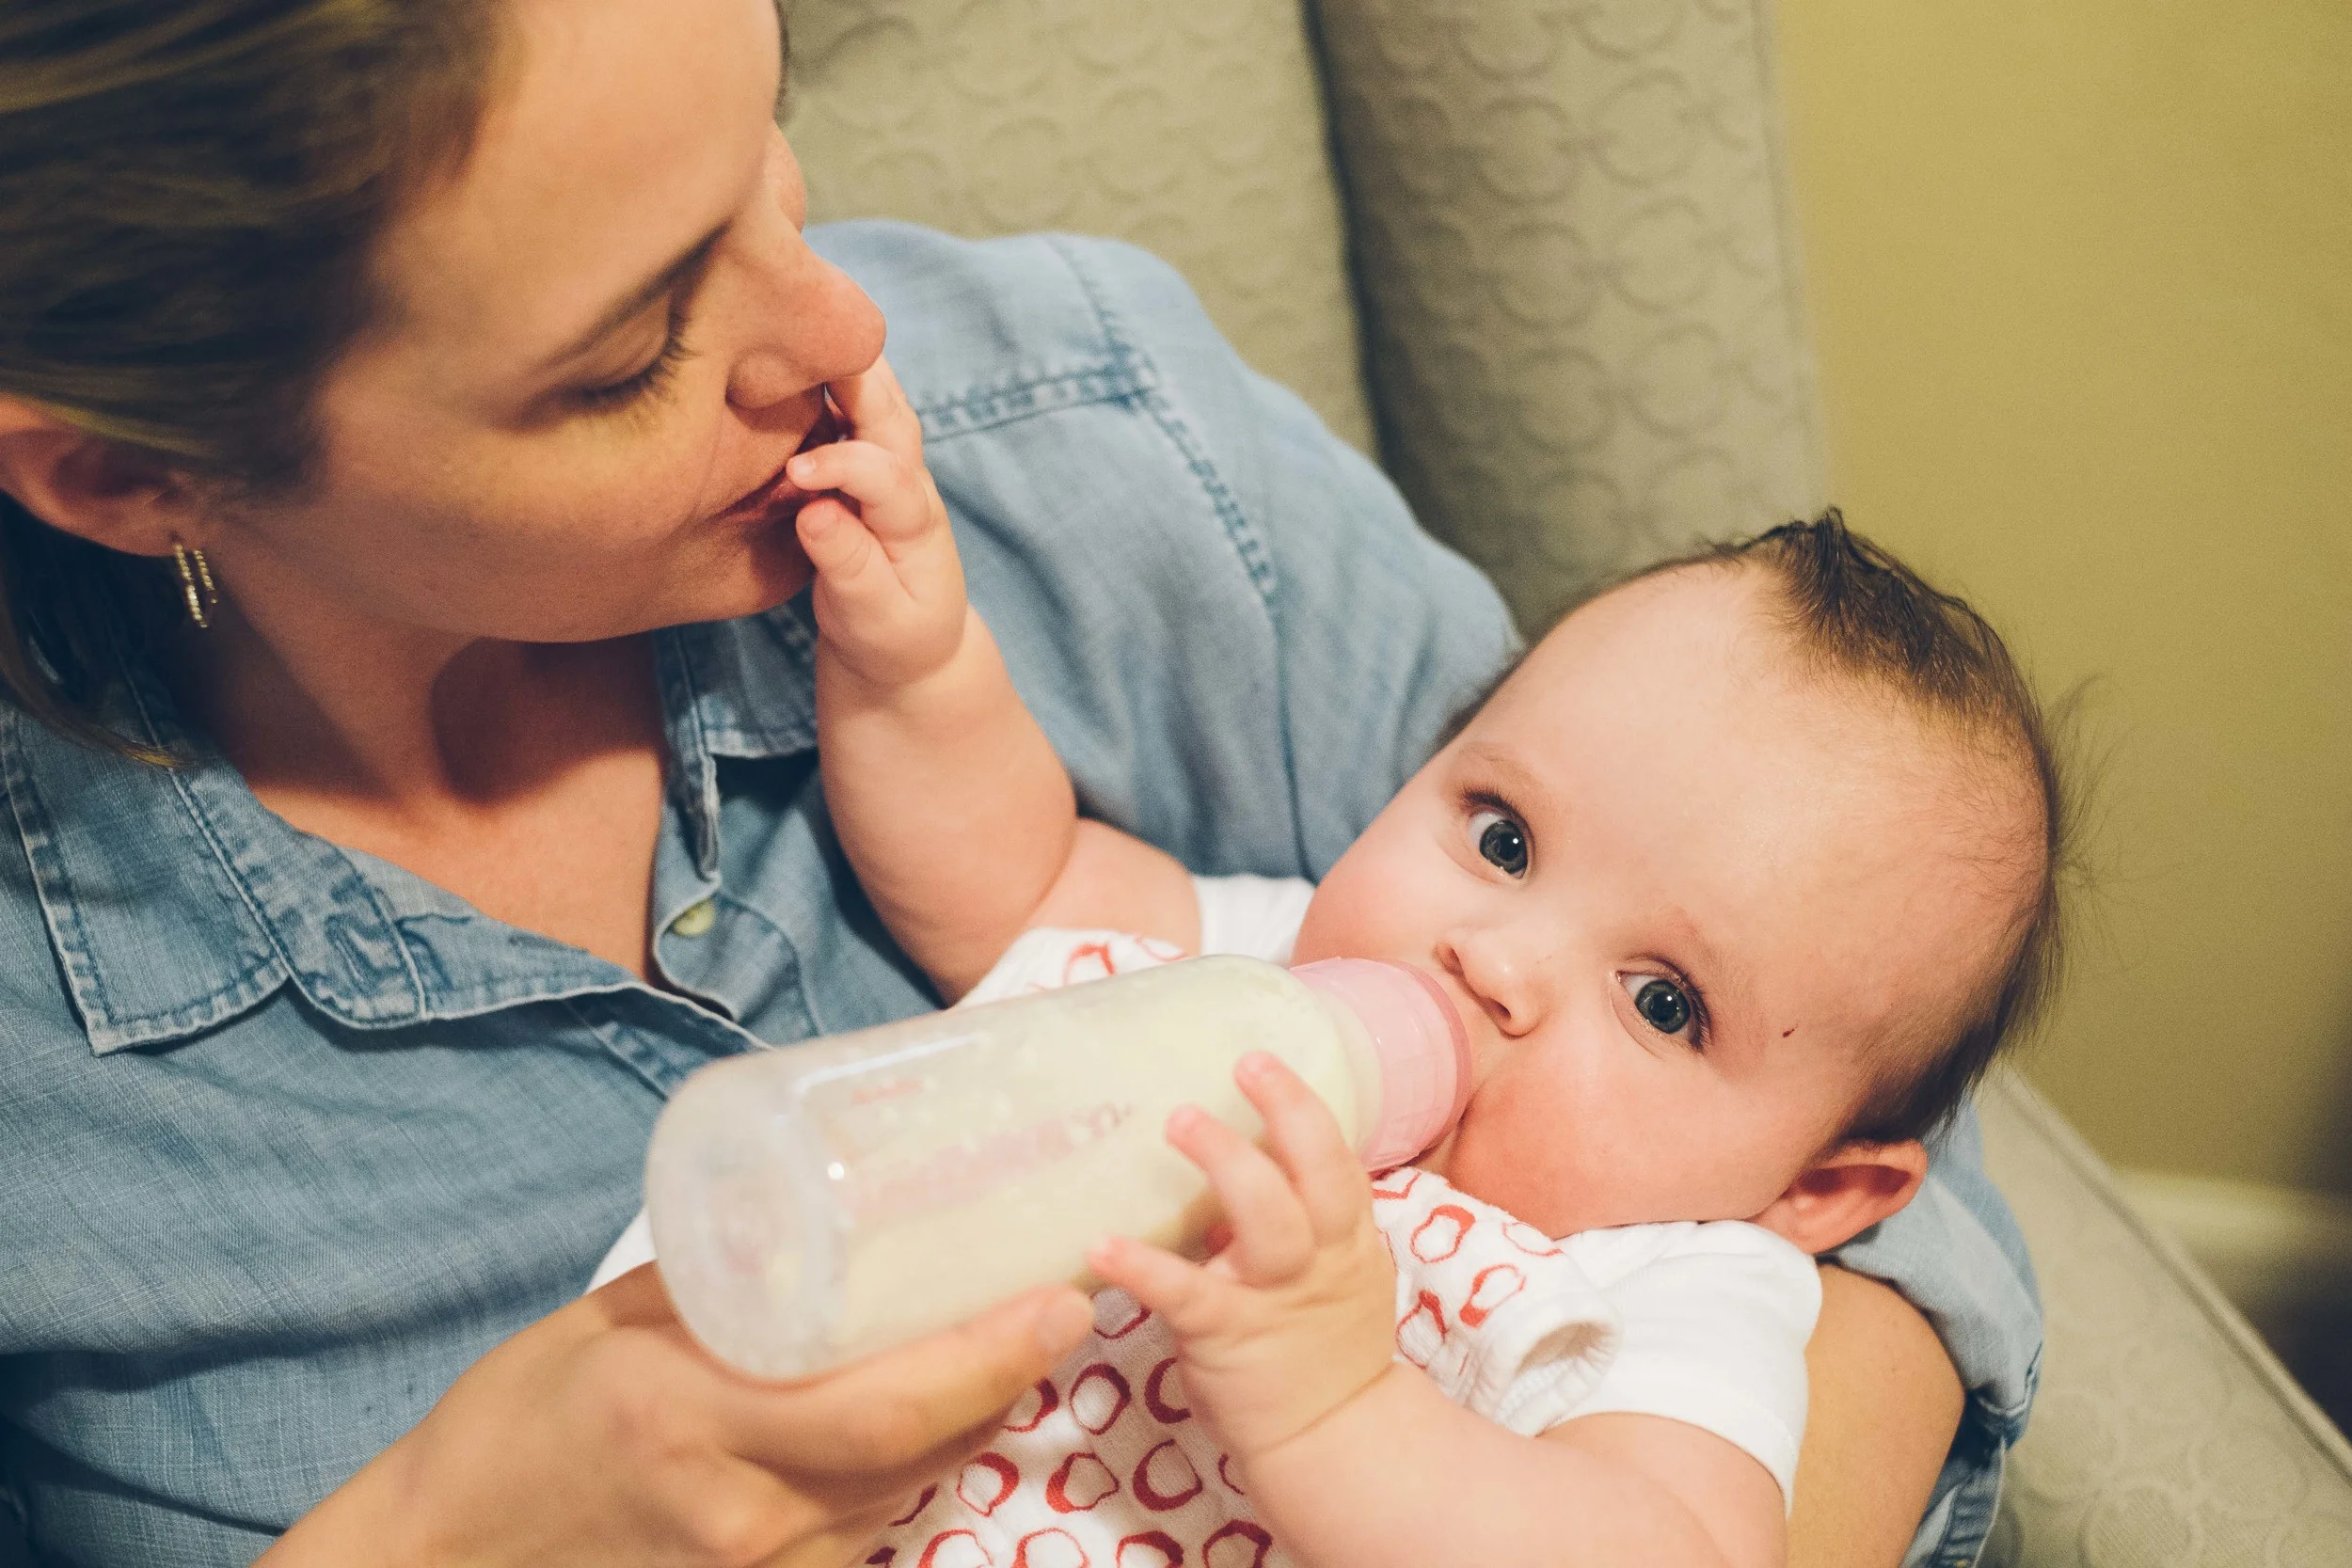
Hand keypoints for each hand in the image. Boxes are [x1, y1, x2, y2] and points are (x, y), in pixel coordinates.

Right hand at [263, 1266, 1092, 1567]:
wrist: (445, 1558)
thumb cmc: (517, 1422)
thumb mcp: (610, 1326)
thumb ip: (718, 1280)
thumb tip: (811, 1210)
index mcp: (696, 1419)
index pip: (884, 1403)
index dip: (987, 1356)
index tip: (1055, 1296)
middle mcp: (744, 1507)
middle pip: (919, 1449)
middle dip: (1010, 1376)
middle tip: (1069, 1301)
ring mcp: (758, 1565)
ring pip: (907, 1488)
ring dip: (975, 1418)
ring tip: (1022, 1338)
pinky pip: (869, 1523)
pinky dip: (917, 1464)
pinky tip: (943, 1410)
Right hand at [790, 355, 968, 691]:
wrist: (907, 648)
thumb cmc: (892, 639)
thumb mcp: (876, 621)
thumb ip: (851, 569)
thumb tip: (814, 512)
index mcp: (915, 522)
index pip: (887, 476)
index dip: (845, 465)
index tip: (796, 474)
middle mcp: (908, 480)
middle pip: (889, 410)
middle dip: (852, 370)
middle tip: (799, 331)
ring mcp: (888, 464)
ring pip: (871, 397)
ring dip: (834, 358)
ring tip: (783, 319)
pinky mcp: (861, 461)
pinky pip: (843, 408)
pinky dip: (815, 378)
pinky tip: (773, 354)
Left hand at [1088, 1052, 1397, 1465]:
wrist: (1334, 1441)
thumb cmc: (1320, 1347)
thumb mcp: (1333, 1273)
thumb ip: (1296, 1219)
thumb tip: (1235, 1157)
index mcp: (1344, 1237)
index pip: (1336, 1158)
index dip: (1303, 1107)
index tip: (1265, 1060)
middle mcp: (1319, 1257)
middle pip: (1316, 1172)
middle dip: (1286, 1112)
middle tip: (1243, 1065)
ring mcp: (1276, 1296)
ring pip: (1267, 1218)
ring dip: (1226, 1163)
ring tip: (1178, 1119)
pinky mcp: (1230, 1336)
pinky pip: (1187, 1293)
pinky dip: (1143, 1267)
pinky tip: (1101, 1246)